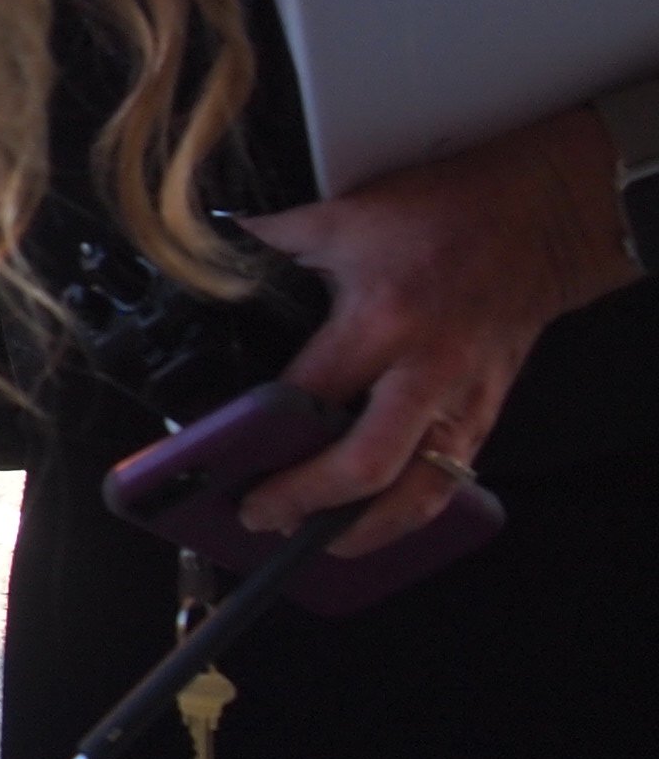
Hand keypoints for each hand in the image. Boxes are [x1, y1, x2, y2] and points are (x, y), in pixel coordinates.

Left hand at [234, 104, 635, 553]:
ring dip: (366, 533)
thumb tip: (215, 239)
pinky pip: (449, 484)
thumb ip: (276, 235)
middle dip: (307, 502)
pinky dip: (410, 514)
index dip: (261, 434)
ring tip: (319, 544)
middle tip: (262, 516)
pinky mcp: (487, 416)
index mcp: (382, 320)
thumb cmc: (448, 213)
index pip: (309, 396)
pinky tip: (375, 527)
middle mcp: (425, 371)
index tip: (224, 456)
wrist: (542, 218)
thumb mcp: (349, 215)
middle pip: (366, 466)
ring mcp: (463, 401)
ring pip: (418, 496)